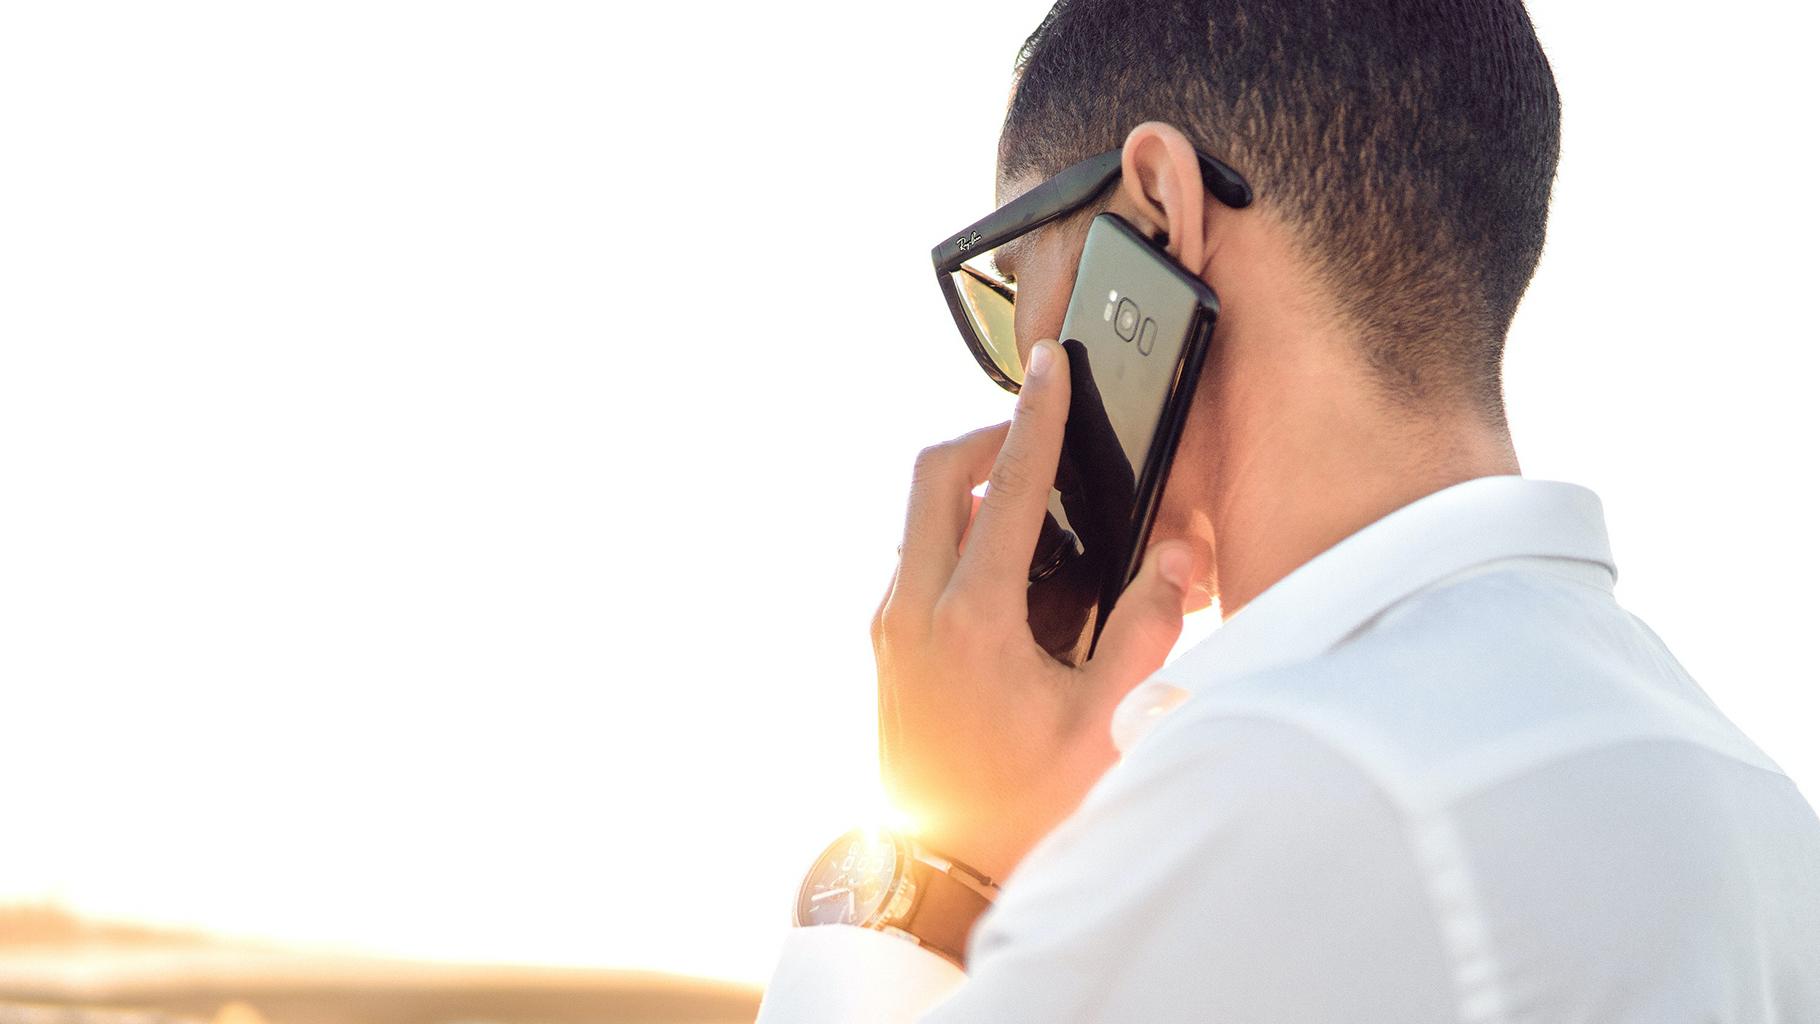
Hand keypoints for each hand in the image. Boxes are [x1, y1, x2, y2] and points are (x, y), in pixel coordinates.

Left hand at [871, 338, 1194, 882]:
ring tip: (1032, 503)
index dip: (1036, 417)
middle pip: (932, 475)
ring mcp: (889, 628)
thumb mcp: (1105, 723)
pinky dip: (954, 532)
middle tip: (1038, 437)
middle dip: (985, 437)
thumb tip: (1174, 553)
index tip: (1051, 367)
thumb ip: (1148, 628)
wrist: (941, 873)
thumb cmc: (1021, 807)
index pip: (1005, 488)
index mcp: (970, 620)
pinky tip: (1007, 567)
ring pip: (917, 514)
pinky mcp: (883, 647)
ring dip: (966, 487)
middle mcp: (912, 611)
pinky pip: (914, 555)